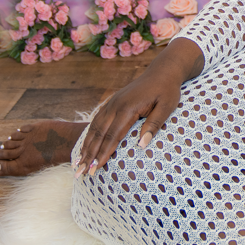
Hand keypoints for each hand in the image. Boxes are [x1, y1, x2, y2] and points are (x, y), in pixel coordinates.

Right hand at [74, 38, 203, 177]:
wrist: (162, 71)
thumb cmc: (167, 90)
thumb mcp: (167, 106)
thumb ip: (154, 125)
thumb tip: (141, 146)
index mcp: (128, 107)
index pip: (112, 136)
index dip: (102, 154)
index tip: (94, 170)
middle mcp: (116, 105)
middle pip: (99, 134)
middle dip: (88, 155)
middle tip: (80, 173)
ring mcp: (112, 102)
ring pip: (95, 127)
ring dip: (85, 146)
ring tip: (77, 164)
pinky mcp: (112, 102)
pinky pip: (97, 120)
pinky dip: (89, 134)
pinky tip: (85, 146)